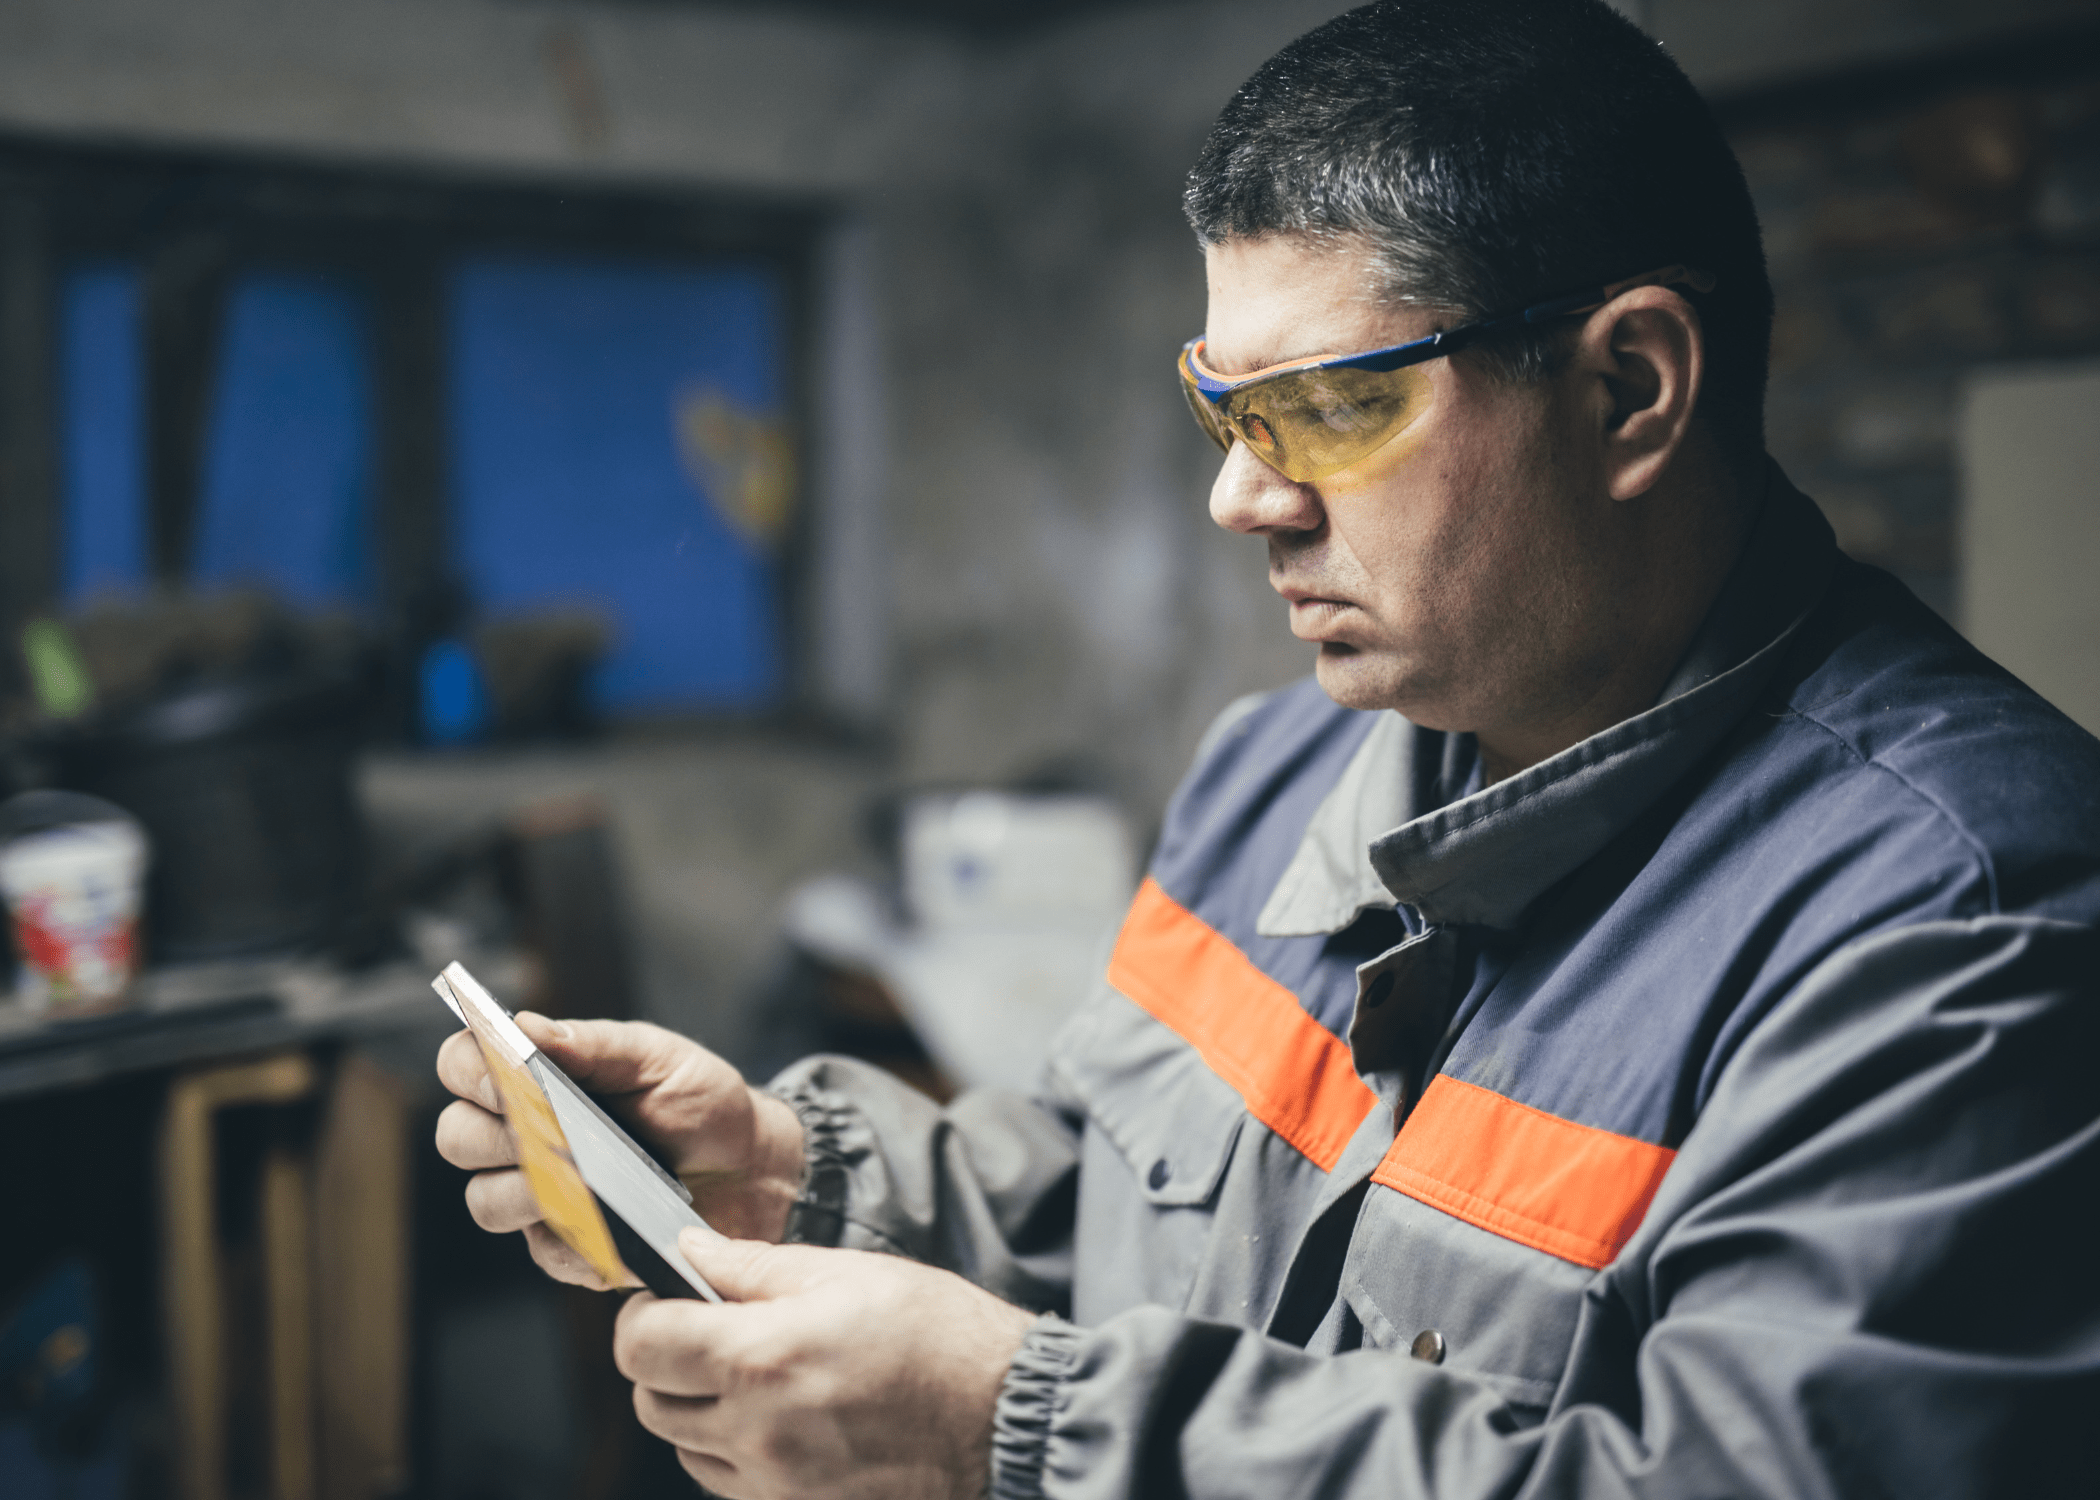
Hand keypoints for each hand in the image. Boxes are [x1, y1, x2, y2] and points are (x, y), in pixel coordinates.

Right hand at [434, 1014, 805, 1285]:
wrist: (753, 1166)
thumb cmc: (699, 1102)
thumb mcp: (656, 1059)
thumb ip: (595, 1045)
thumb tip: (528, 1028)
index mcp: (535, 1080)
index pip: (463, 1066)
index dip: (468, 1068)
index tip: (504, 1072)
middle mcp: (522, 1139)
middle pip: (458, 1138)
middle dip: (488, 1133)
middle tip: (536, 1129)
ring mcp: (539, 1199)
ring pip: (485, 1202)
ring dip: (520, 1189)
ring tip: (571, 1176)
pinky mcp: (569, 1250)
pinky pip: (545, 1252)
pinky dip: (572, 1233)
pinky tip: (606, 1218)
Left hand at [617, 1231, 1034, 1499]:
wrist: (1005, 1417)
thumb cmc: (938, 1335)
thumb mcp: (845, 1273)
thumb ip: (752, 1266)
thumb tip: (689, 1251)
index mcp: (762, 1356)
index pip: (642, 1346)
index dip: (641, 1315)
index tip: (664, 1299)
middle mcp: (757, 1430)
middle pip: (651, 1403)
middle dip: (665, 1361)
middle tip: (708, 1330)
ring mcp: (776, 1483)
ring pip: (684, 1449)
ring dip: (698, 1409)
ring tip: (755, 1375)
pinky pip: (730, 1484)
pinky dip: (734, 1450)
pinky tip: (780, 1417)